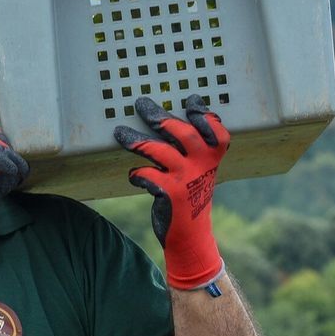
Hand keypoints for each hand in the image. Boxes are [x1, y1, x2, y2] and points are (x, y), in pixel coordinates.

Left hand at [113, 95, 229, 288]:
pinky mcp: (169, 195)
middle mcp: (202, 165)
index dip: (204, 115)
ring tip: (119, 132)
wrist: (191, 234)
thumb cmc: (190, 194)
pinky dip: (138, 174)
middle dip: (160, 117)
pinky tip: (134, 176)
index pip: (215, 130)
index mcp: (212, 157)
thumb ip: (189, 146)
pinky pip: (147, 176)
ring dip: (137, 140)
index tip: (190, 101)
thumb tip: (165, 118)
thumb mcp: (199, 170)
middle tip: (141, 104)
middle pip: (183, 133)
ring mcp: (185, 179)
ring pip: (159, 151)